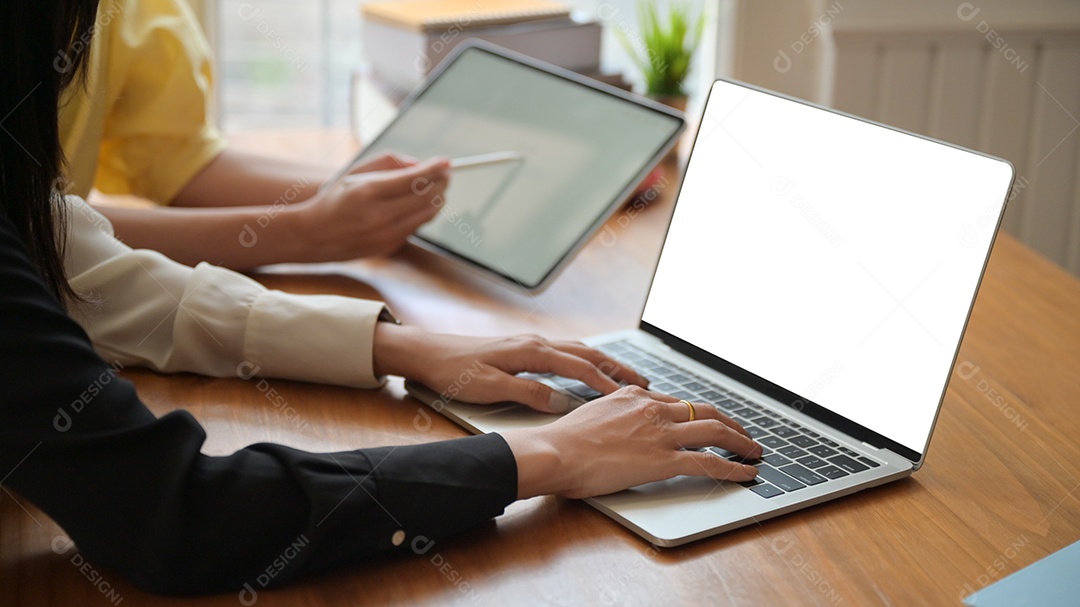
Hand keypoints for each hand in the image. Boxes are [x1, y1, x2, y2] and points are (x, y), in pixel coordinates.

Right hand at [290, 155, 449, 260]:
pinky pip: (416, 227)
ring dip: (438, 199)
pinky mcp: (389, 247)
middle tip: (448, 173)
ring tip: (440, 186)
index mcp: (368, 191)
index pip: (413, 179)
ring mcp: (385, 234)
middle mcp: (379, 215)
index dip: (434, 169)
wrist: (314, 235)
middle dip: (442, 183)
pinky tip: (423, 203)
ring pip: (426, 215)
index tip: (446, 162)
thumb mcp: (355, 173)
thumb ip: (388, 163)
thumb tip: (420, 165)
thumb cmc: (336, 199)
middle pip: (426, 197)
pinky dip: (424, 213)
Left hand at [373, 326, 648, 412]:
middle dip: (617, 367)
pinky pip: (565, 351)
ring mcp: (530, 343)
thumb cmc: (454, 371)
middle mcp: (535, 342)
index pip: (579, 367)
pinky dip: (586, 359)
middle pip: (587, 353)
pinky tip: (589, 367)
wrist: (428, 352)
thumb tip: (562, 401)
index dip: (605, 382)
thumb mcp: (489, 387)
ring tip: (626, 376)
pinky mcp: (523, 348)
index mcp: (531, 351)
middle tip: (645, 382)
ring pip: (578, 350)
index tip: (629, 396)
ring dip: (605, 362)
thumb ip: (528, 393)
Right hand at [504, 387, 762, 498]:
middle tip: (742, 433)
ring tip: (754, 451)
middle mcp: (652, 408)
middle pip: (704, 410)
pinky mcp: (664, 460)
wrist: (555, 451)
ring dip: (741, 441)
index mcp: (633, 395)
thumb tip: (619, 429)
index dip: (696, 413)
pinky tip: (747, 473)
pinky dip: (734, 467)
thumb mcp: (591, 414)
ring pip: (715, 431)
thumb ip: (613, 417)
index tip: (706, 421)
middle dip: (729, 421)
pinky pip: (710, 462)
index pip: (675, 401)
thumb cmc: (563, 441)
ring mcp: (661, 433)